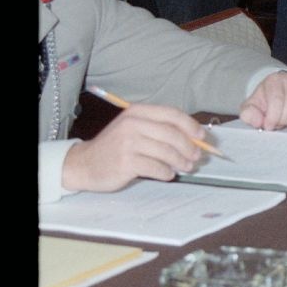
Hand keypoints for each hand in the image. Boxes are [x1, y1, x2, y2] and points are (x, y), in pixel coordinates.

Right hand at [60, 104, 205, 192]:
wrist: (84, 164)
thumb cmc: (116, 146)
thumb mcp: (134, 128)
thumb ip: (160, 129)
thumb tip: (195, 138)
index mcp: (137, 112)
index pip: (172, 114)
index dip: (191, 125)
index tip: (202, 136)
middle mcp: (132, 124)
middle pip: (172, 134)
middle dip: (189, 147)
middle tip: (197, 156)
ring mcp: (127, 143)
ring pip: (166, 152)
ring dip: (181, 162)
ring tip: (186, 167)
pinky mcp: (125, 162)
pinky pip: (156, 168)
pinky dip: (166, 173)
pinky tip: (168, 174)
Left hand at [239, 72, 286, 130]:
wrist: (276, 95)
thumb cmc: (264, 103)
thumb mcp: (250, 108)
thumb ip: (249, 114)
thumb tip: (259, 122)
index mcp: (274, 80)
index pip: (277, 99)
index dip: (273, 117)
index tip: (268, 126)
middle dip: (284, 119)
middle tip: (278, 123)